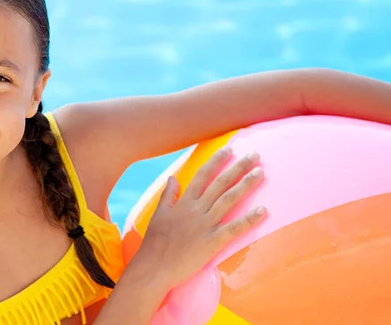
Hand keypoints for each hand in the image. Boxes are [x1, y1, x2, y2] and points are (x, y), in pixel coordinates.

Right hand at [137, 146, 266, 290]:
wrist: (153, 267)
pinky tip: (264, 210)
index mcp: (184, 202)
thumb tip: (173, 178)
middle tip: (255, 155)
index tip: (229, 149)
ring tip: (260, 172)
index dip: (217, 161)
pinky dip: (249, 219)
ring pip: (229, 200)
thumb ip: (168, 195)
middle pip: (220, 183)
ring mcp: (205, 225)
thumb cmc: (154, 243)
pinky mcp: (212, 242)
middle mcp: (196, 210)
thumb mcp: (158, 214)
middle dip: (238, 167)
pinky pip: (234, 228)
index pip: (203, 175)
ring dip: (246, 185)